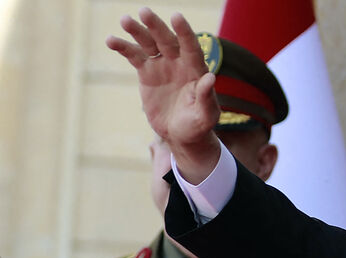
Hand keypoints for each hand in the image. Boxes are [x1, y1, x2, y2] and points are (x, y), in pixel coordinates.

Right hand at [107, 8, 219, 182]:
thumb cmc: (198, 126)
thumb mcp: (205, 116)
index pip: (191, 48)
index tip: (176, 16)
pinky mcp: (147, 73)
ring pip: (149, 43)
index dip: (185, 33)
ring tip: (124, 20)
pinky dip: (123, 48)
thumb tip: (210, 77)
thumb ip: (206, 97)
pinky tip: (111, 40)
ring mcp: (162, 65)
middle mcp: (180, 62)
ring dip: (137, 31)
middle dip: (156, 26)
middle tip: (144, 11)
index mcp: (196, 70)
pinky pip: (134, 56)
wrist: (180, 135)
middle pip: (167, 40)